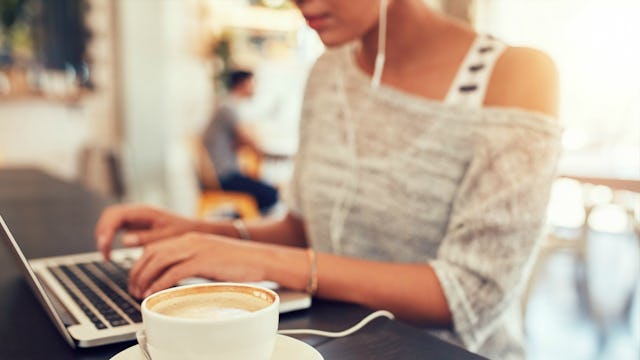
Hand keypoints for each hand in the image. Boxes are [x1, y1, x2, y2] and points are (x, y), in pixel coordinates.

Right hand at [95, 204, 201, 258]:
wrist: (193, 229)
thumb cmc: (183, 232)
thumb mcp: (167, 237)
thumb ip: (147, 238)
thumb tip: (125, 240)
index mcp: (145, 212)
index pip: (117, 215)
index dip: (107, 230)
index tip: (104, 246)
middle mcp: (137, 211)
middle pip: (109, 215)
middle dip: (102, 232)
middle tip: (103, 252)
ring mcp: (135, 216)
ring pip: (110, 220)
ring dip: (103, 235)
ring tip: (105, 255)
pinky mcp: (134, 223)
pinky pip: (116, 226)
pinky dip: (109, 238)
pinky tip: (110, 253)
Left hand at [128, 232, 265, 298]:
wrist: (260, 258)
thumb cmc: (238, 262)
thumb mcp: (209, 258)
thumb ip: (191, 264)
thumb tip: (174, 278)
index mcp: (190, 238)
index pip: (155, 247)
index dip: (139, 264)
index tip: (136, 279)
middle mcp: (190, 240)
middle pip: (152, 253)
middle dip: (137, 272)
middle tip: (133, 289)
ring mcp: (196, 249)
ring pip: (159, 261)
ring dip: (144, 278)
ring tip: (139, 293)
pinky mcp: (203, 260)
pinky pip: (174, 271)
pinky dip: (160, 283)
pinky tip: (154, 292)